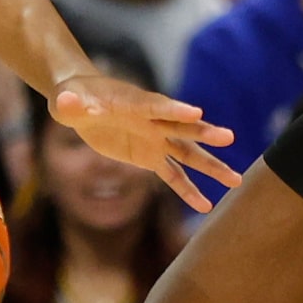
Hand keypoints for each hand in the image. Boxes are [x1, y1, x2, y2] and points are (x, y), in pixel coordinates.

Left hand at [52, 74, 237, 212]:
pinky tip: (206, 205)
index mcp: (135, 103)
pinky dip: (188, 190)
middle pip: (182, 128)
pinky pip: (173, 175)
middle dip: (204, 133)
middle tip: (229, 137)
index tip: (197, 113)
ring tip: (236, 180)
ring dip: (210, 166)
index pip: (157, 106)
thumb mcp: (67, 101)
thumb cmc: (72, 96)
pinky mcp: (150, 156)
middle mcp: (152, 120)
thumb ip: (71, 105)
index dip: (175, 110)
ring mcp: (154, 139)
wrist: (79, 100)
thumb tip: (66, 104)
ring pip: (188, 154)